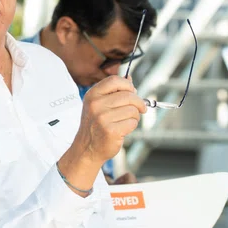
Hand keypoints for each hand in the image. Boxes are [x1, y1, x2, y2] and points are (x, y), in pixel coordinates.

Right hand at [57, 76, 145, 192]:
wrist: (87, 148)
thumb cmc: (95, 126)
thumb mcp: (98, 105)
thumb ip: (114, 91)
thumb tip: (129, 79)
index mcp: (92, 95)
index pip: (115, 80)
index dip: (128, 85)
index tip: (134, 92)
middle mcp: (96, 105)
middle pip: (128, 95)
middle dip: (138, 103)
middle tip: (140, 109)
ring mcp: (102, 118)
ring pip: (133, 110)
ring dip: (135, 116)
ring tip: (126, 121)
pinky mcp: (111, 131)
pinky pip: (132, 122)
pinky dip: (132, 126)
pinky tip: (124, 129)